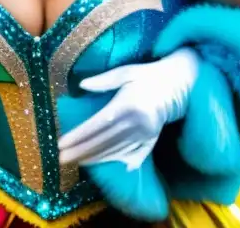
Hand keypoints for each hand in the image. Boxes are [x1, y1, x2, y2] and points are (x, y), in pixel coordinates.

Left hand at [58, 48, 198, 170]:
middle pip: (103, 141)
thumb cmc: (148, 76)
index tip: (62, 143)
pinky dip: (116, 161)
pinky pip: (131, 155)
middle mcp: (136, 122)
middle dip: (81, 151)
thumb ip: (104, 80)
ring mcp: (145, 134)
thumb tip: (82, 85)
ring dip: (94, 158)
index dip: (79, 136)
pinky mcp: (151, 140)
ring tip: (76, 162)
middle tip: (62, 159)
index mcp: (127, 104)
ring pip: (115, 150)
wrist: (178, 85)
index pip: (97, 124)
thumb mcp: (126, 72)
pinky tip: (103, 166)